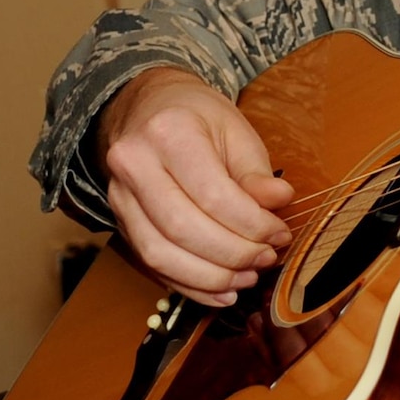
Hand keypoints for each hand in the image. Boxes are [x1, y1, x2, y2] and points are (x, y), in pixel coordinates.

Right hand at [97, 67, 294, 305]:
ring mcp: (118, 196)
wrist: (146, 108)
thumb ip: (256, 172)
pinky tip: (220, 291)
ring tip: (246, 279)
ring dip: (209, 278)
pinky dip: (187, 284)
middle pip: (182, 228)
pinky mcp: (118, 221)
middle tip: (266, 259)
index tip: (280, 234)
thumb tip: (280, 203)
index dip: (251, 224)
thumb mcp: (236, 130)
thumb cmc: (198, 117)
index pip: (212, 194)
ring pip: (159, 253)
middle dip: (232, 254)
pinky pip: (149, 264)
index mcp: (168, 133)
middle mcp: (133, 164)